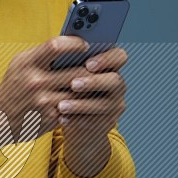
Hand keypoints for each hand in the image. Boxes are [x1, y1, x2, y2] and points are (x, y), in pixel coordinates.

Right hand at [0, 35, 103, 139]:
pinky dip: (85, 102)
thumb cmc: (12, 88)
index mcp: (27, 64)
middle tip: (103, 65)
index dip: (75, 43)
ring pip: (81, 92)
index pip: (56, 46)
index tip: (85, 45)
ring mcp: (45, 102)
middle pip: (77, 72)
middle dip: (93, 69)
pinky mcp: (51, 118)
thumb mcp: (19, 65)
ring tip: (102, 80)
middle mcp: (36, 82)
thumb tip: (73, 43)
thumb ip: (42, 54)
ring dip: (93, 87)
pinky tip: (91, 98)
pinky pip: (76, 108)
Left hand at [57, 45, 127, 175]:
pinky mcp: (108, 123)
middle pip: (115, 81)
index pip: (119, 56)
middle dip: (94, 82)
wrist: (73, 116)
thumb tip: (58, 54)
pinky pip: (95, 123)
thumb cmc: (67, 85)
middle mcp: (117, 84)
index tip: (88, 64)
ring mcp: (115, 105)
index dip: (106, 59)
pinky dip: (77, 120)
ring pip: (104, 105)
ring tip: (61, 106)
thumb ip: (69, 62)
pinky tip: (61, 118)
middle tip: (73, 84)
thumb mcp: (68, 71)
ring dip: (81, 105)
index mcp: (110, 66)